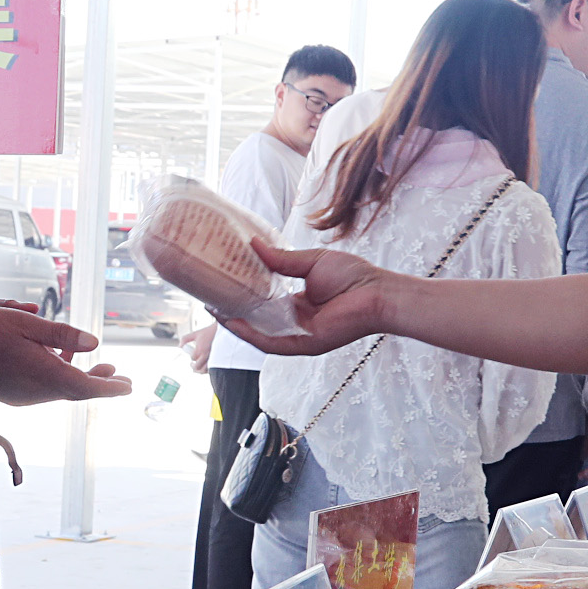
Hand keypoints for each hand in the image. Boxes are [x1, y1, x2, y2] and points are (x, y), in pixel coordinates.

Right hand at [0, 304, 131, 405]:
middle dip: (97, 382)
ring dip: (74, 377)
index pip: (86, 387)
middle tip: (116, 374)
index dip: (109, 387)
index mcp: (44, 374)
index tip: (127, 385)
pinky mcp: (7, 395)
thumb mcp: (26, 322)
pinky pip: (39, 389)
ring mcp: (19, 396)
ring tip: (88, 362)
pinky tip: (53, 358)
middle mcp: (34, 392)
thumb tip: (93, 342)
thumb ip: (61, 334)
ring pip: (56, 390)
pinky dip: (53, 376)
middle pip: (74, 391)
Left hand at [182, 323, 215, 371]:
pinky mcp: (219, 361)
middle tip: (192, 365)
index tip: (192, 356)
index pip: (193, 358)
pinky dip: (208, 370)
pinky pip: (212, 369)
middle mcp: (206, 356)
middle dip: (193, 367)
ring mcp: (213, 359)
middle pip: (197, 367)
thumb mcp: (196, 333)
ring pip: (205, 370)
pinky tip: (206, 367)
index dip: (191, 358)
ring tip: (197, 369)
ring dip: (200, 371)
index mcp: (200, 349)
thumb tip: (179, 346)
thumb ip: (185, 339)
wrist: (225, 331)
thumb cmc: (209, 332)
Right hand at [215, 237, 393, 355]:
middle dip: (233, 311)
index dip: (242, 295)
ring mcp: (299, 336)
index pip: (264, 303)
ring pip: (259, 334)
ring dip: (235, 324)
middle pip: (257, 320)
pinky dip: (251, 334)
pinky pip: (271, 342)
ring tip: (213, 310)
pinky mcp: (304, 344)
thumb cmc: (353, 276)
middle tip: (210, 297)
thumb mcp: (310, 262)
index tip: (223, 282)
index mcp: (298, 304)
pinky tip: (233, 323)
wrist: (378, 293)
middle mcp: (295, 323)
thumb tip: (254, 243)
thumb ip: (281, 259)